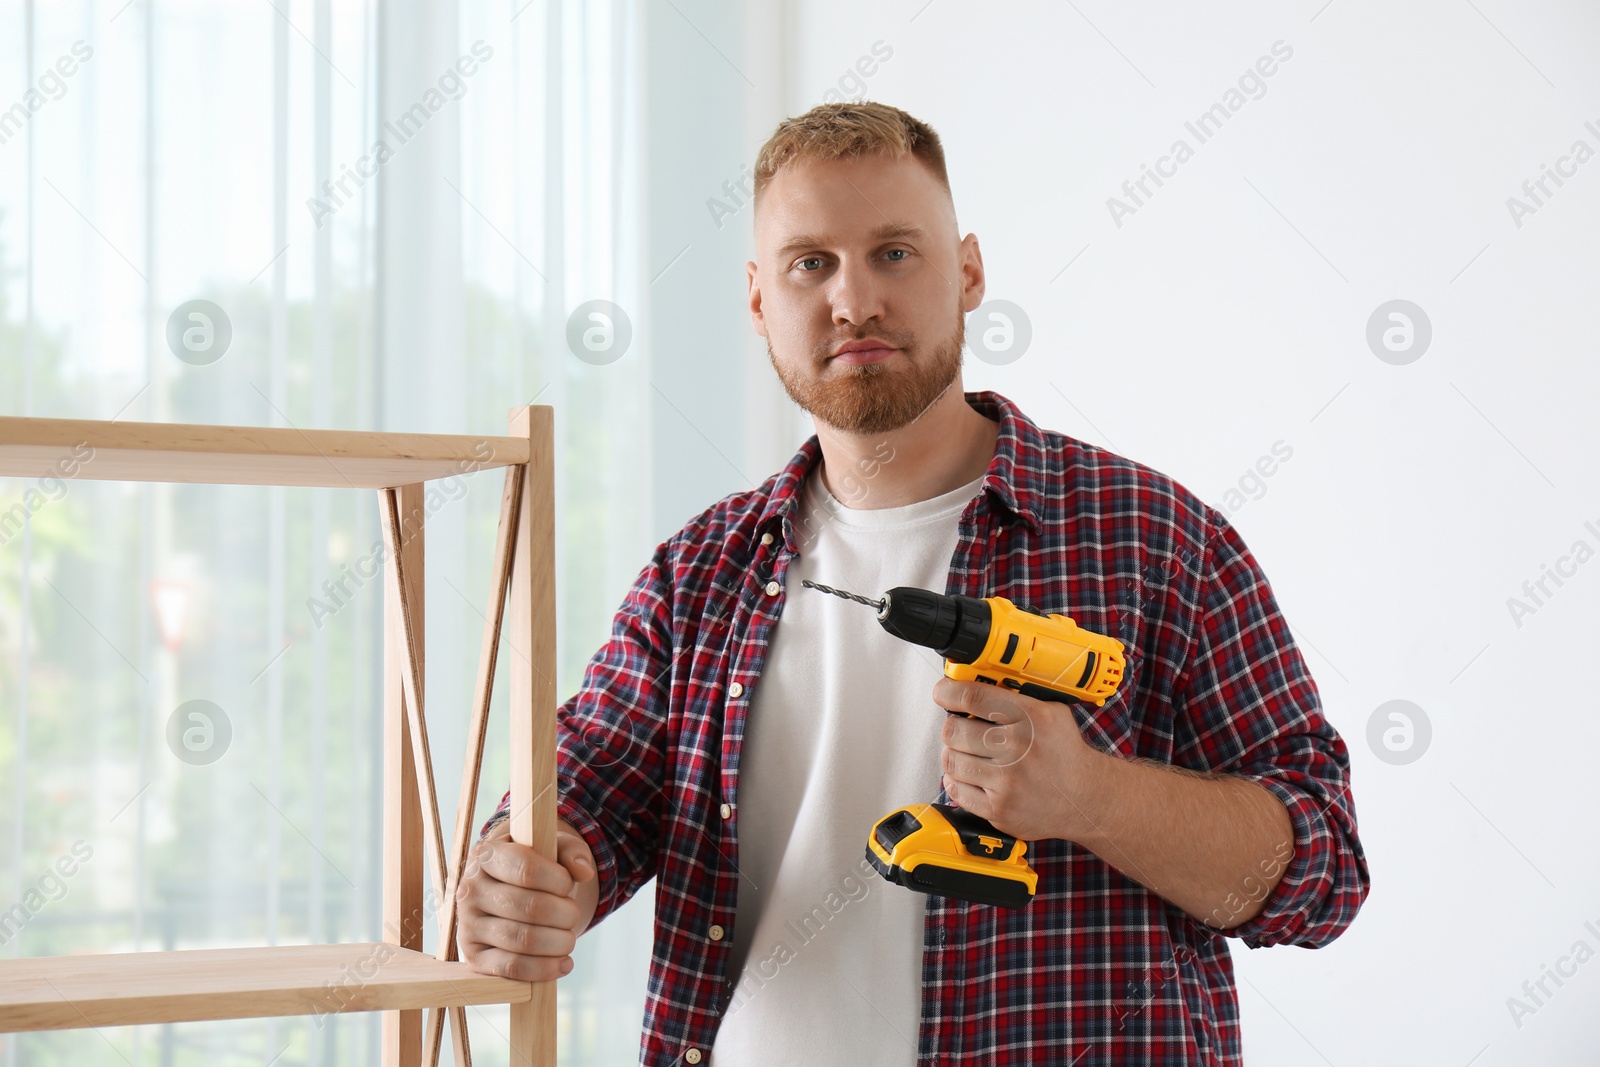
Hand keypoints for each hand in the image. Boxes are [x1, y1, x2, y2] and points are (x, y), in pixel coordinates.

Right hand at [457, 820, 596, 981]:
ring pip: (522, 940)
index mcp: (487, 855)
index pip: (526, 869)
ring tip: (569, 938)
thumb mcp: (554, 848)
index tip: (569, 884)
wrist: (512, 893)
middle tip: (573, 914)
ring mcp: (468, 925)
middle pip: (529, 908)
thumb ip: (571, 852)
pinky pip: (511, 967)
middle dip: (564, 914)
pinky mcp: (474, 956)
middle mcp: (470, 889)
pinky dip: (543, 969)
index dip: (558, 881)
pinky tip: (564, 963)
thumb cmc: (537, 867)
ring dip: (559, 942)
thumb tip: (583, 872)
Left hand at [934, 676, 1103, 842]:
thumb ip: (1017, 697)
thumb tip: (974, 682)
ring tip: (967, 753)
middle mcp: (1018, 748)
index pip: (973, 697)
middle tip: (959, 728)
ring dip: (953, 754)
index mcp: (1031, 717)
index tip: (943, 693)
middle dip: (952, 727)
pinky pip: (955, 790)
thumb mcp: (1052, 713)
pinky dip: (956, 780)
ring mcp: (1007, 782)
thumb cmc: (1064, 754)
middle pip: (954, 730)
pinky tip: (970, 775)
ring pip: (951, 760)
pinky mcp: (998, 809)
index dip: (948, 692)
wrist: (1086, 799)